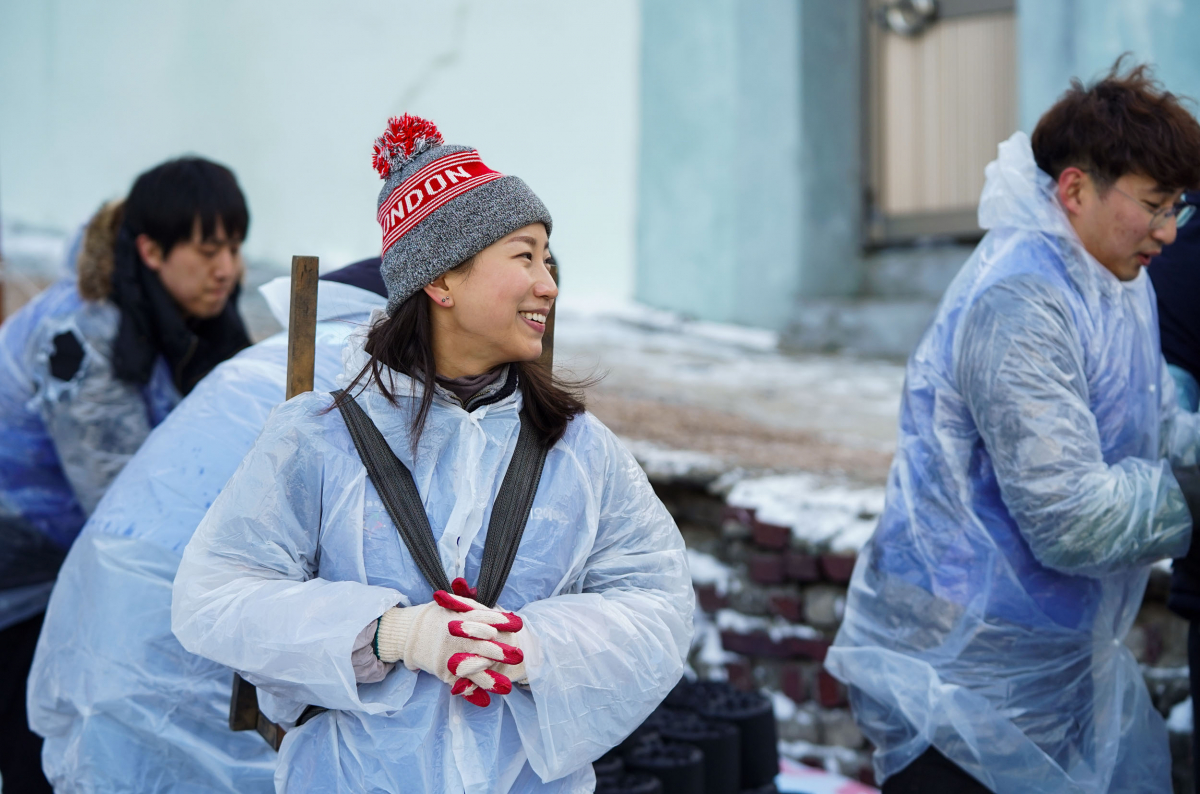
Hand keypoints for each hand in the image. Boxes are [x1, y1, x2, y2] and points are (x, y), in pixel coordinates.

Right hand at [374, 586, 523, 703]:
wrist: (409, 633)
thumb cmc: (437, 617)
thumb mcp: (454, 607)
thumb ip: (476, 610)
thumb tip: (507, 617)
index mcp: (460, 618)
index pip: (484, 619)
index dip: (500, 622)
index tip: (517, 625)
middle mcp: (456, 637)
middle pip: (481, 645)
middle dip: (500, 652)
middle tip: (518, 657)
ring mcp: (449, 655)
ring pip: (472, 668)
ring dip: (490, 678)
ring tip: (506, 686)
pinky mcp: (443, 670)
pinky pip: (459, 682)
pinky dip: (471, 691)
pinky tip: (485, 699)